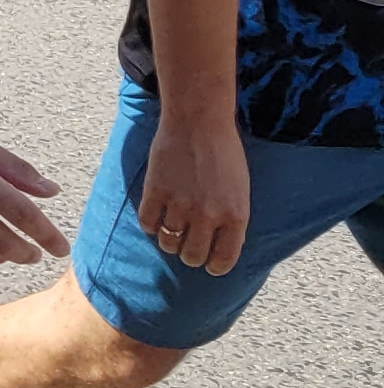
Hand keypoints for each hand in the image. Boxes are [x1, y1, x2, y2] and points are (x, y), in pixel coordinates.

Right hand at [136, 109, 248, 272]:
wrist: (198, 121)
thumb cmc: (224, 153)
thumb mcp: (240, 190)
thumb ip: (231, 220)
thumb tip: (218, 248)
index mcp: (235, 216)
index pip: (223, 260)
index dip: (214, 266)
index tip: (209, 264)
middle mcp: (208, 215)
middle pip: (192, 256)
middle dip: (190, 254)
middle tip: (187, 244)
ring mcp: (180, 204)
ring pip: (168, 243)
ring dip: (169, 240)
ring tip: (171, 228)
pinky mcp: (156, 192)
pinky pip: (148, 224)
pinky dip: (151, 224)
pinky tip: (156, 215)